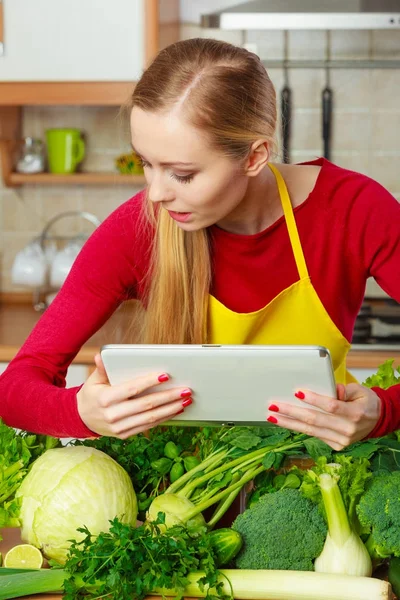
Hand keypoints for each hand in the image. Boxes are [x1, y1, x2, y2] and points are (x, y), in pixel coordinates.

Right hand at [77, 353, 191, 437]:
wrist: (81, 418)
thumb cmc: (91, 395)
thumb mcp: (93, 380)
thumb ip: (102, 369)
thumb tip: (102, 355)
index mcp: (105, 399)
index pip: (132, 389)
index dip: (149, 382)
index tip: (166, 375)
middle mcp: (113, 415)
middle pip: (146, 405)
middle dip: (168, 397)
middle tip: (186, 390)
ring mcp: (119, 427)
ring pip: (150, 418)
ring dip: (171, 409)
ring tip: (186, 400)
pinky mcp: (125, 435)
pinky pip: (148, 426)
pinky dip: (164, 418)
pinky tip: (176, 410)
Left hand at [266, 383, 380, 450]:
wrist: (377, 420)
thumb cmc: (366, 402)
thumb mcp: (359, 390)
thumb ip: (343, 390)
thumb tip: (328, 389)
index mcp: (355, 414)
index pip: (331, 406)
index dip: (314, 400)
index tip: (297, 392)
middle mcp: (347, 430)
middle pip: (315, 420)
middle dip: (291, 412)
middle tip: (273, 406)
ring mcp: (341, 441)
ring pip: (310, 430)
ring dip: (288, 423)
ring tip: (272, 416)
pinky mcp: (336, 445)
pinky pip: (314, 435)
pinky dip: (298, 428)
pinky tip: (285, 422)